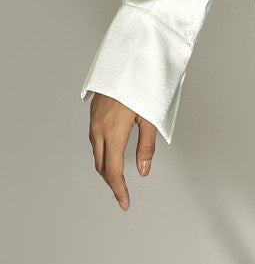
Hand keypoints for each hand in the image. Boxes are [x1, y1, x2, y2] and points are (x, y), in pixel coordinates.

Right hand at [89, 93, 156, 210]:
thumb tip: (143, 171)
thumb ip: (147, 146)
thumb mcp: (150, 118)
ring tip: (118, 178)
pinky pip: (94, 140)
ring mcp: (94, 120)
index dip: (119, 190)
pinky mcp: (94, 113)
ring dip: (106, 168)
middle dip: (111, 182)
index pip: (113, 171)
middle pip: (101, 165)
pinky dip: (102, 153)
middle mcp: (99, 129)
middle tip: (122, 195)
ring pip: (96, 153)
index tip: (125, 203)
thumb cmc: (142, 85)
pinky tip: (110, 154)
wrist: (128, 60)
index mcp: (112, 133)